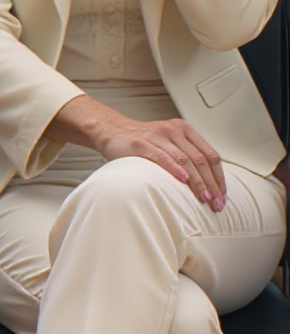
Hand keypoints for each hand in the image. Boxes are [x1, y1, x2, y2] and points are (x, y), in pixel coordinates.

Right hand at [95, 112, 225, 208]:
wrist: (111, 130)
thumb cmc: (142, 142)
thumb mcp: (168, 143)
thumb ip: (186, 155)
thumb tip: (209, 183)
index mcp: (185, 129)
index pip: (211, 155)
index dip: (219, 177)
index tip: (222, 196)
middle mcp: (173, 130)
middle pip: (200, 159)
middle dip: (211, 184)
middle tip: (216, 203)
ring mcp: (157, 135)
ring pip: (185, 159)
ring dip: (197, 182)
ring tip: (203, 198)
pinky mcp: (141, 143)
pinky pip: (162, 157)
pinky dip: (174, 169)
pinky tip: (182, 180)